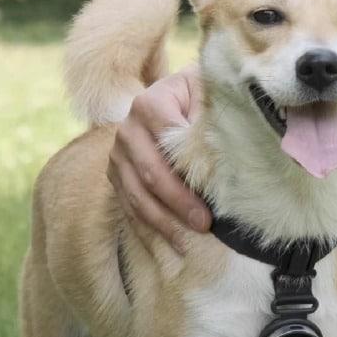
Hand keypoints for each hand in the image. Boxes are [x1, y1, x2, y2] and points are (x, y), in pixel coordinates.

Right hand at [108, 64, 211, 252]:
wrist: (179, 94)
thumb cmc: (202, 96)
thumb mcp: (208, 93)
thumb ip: (210, 115)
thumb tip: (219, 151)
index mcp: (149, 104)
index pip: (167, 139)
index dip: (190, 169)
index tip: (213, 195)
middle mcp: (127, 129)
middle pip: (151, 172)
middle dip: (178, 202)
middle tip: (205, 224)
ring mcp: (118, 154)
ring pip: (136, 195)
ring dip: (163, 222)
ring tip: (187, 242)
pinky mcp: (117, 174)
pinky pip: (129, 206)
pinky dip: (148, 228)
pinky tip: (170, 243)